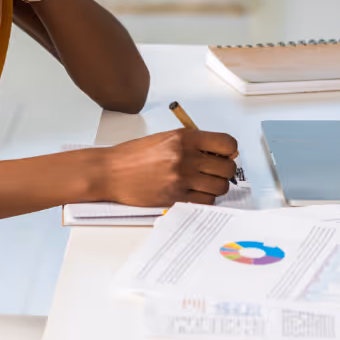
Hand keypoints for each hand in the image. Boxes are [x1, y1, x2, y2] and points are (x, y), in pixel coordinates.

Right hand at [99, 129, 238, 206]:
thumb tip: (216, 153)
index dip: (230, 152)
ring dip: (216, 187)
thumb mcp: (164, 139)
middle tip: (215, 172)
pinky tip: (195, 194)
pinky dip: (205, 200)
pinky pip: (205, 202)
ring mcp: (181, 178)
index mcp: (184, 138)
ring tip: (204, 184)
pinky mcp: (175, 197)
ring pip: (219, 187)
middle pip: (227, 168)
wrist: (109, 171)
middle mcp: (185, 156)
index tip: (224, 156)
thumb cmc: (133, 156)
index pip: (227, 144)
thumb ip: (191, 144)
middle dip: (225, 171)